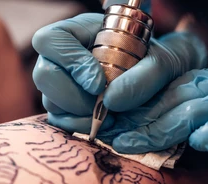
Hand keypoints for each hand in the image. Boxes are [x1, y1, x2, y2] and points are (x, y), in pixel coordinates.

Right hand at [32, 13, 206, 132]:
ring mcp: (61, 84)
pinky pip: (60, 120)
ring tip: (111, 118)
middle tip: (102, 106)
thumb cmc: (160, 64)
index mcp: (80, 32)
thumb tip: (111, 100)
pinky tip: (104, 125)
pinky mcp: (65, 107)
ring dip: (79, 115)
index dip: (71, 62)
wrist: (161, 85)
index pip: (52, 40)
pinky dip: (80, 126)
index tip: (99, 83)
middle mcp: (63, 58)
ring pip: (50, 102)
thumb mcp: (163, 59)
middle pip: (44, 75)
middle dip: (72, 96)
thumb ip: (146, 73)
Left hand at [112, 61, 207, 183]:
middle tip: (106, 133)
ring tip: (127, 144)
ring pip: (193, 111)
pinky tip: (194, 144)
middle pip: (171, 97)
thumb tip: (135, 124)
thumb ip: (179, 113)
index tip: (107, 117)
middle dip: (135, 117)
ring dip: (157, 130)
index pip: (165, 86)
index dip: (134, 101)